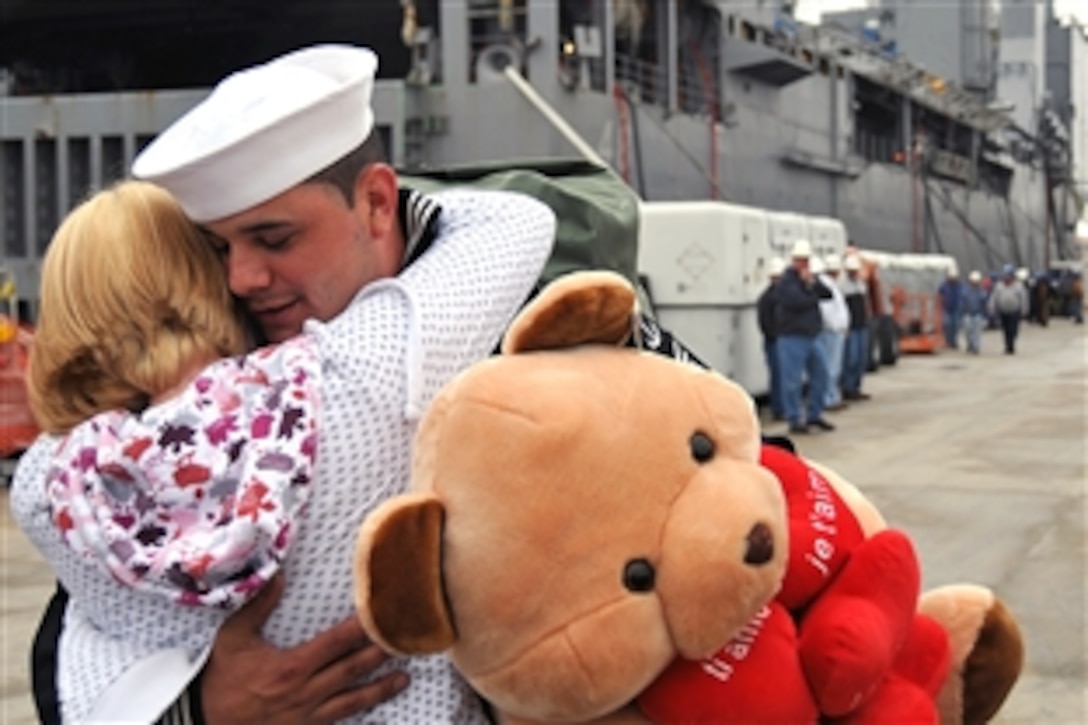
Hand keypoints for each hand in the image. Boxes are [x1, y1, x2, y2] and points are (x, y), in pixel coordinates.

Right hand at [201, 574, 408, 723]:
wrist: (204, 722)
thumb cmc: (221, 679)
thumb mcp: (233, 638)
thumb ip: (257, 606)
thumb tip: (278, 574)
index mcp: (292, 667)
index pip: (337, 643)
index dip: (363, 629)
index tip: (383, 615)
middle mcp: (306, 692)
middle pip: (353, 670)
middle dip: (381, 655)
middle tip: (408, 641)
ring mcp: (307, 716)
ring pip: (352, 701)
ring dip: (380, 689)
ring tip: (404, 678)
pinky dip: (359, 720)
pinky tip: (377, 717)